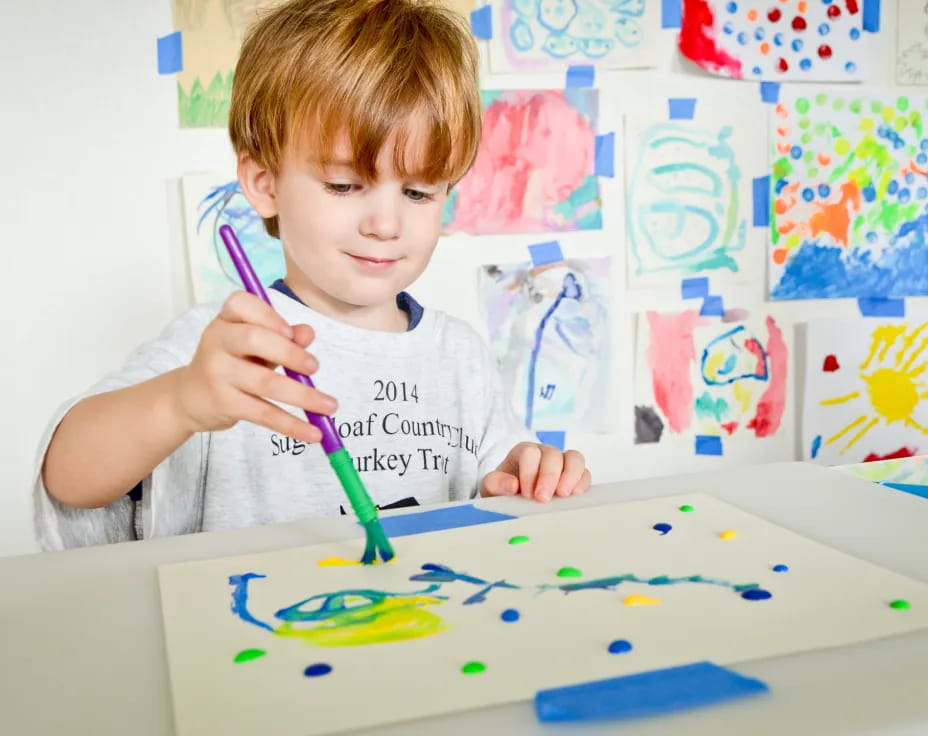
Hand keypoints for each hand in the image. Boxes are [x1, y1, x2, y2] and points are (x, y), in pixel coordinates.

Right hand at [173, 290, 335, 442]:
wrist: (189, 398)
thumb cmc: (232, 363)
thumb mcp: (255, 345)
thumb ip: (283, 336)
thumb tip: (308, 333)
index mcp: (226, 320)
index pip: (240, 303)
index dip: (269, 315)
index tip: (291, 332)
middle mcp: (217, 342)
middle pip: (253, 339)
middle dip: (289, 352)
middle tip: (314, 367)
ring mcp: (217, 374)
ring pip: (264, 382)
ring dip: (303, 395)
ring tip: (330, 405)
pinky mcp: (224, 404)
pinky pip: (263, 413)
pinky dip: (291, 425)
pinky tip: (313, 433)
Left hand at [480, 442, 590, 501]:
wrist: (514, 496)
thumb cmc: (504, 488)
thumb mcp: (491, 486)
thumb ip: (495, 484)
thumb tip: (512, 485)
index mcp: (523, 452)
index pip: (530, 453)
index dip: (529, 473)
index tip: (526, 494)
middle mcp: (544, 453)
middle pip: (553, 454)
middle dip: (549, 476)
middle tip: (543, 498)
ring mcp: (562, 462)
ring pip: (574, 458)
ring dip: (570, 476)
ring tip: (563, 495)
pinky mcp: (574, 475)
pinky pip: (584, 473)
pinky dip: (582, 482)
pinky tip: (575, 495)